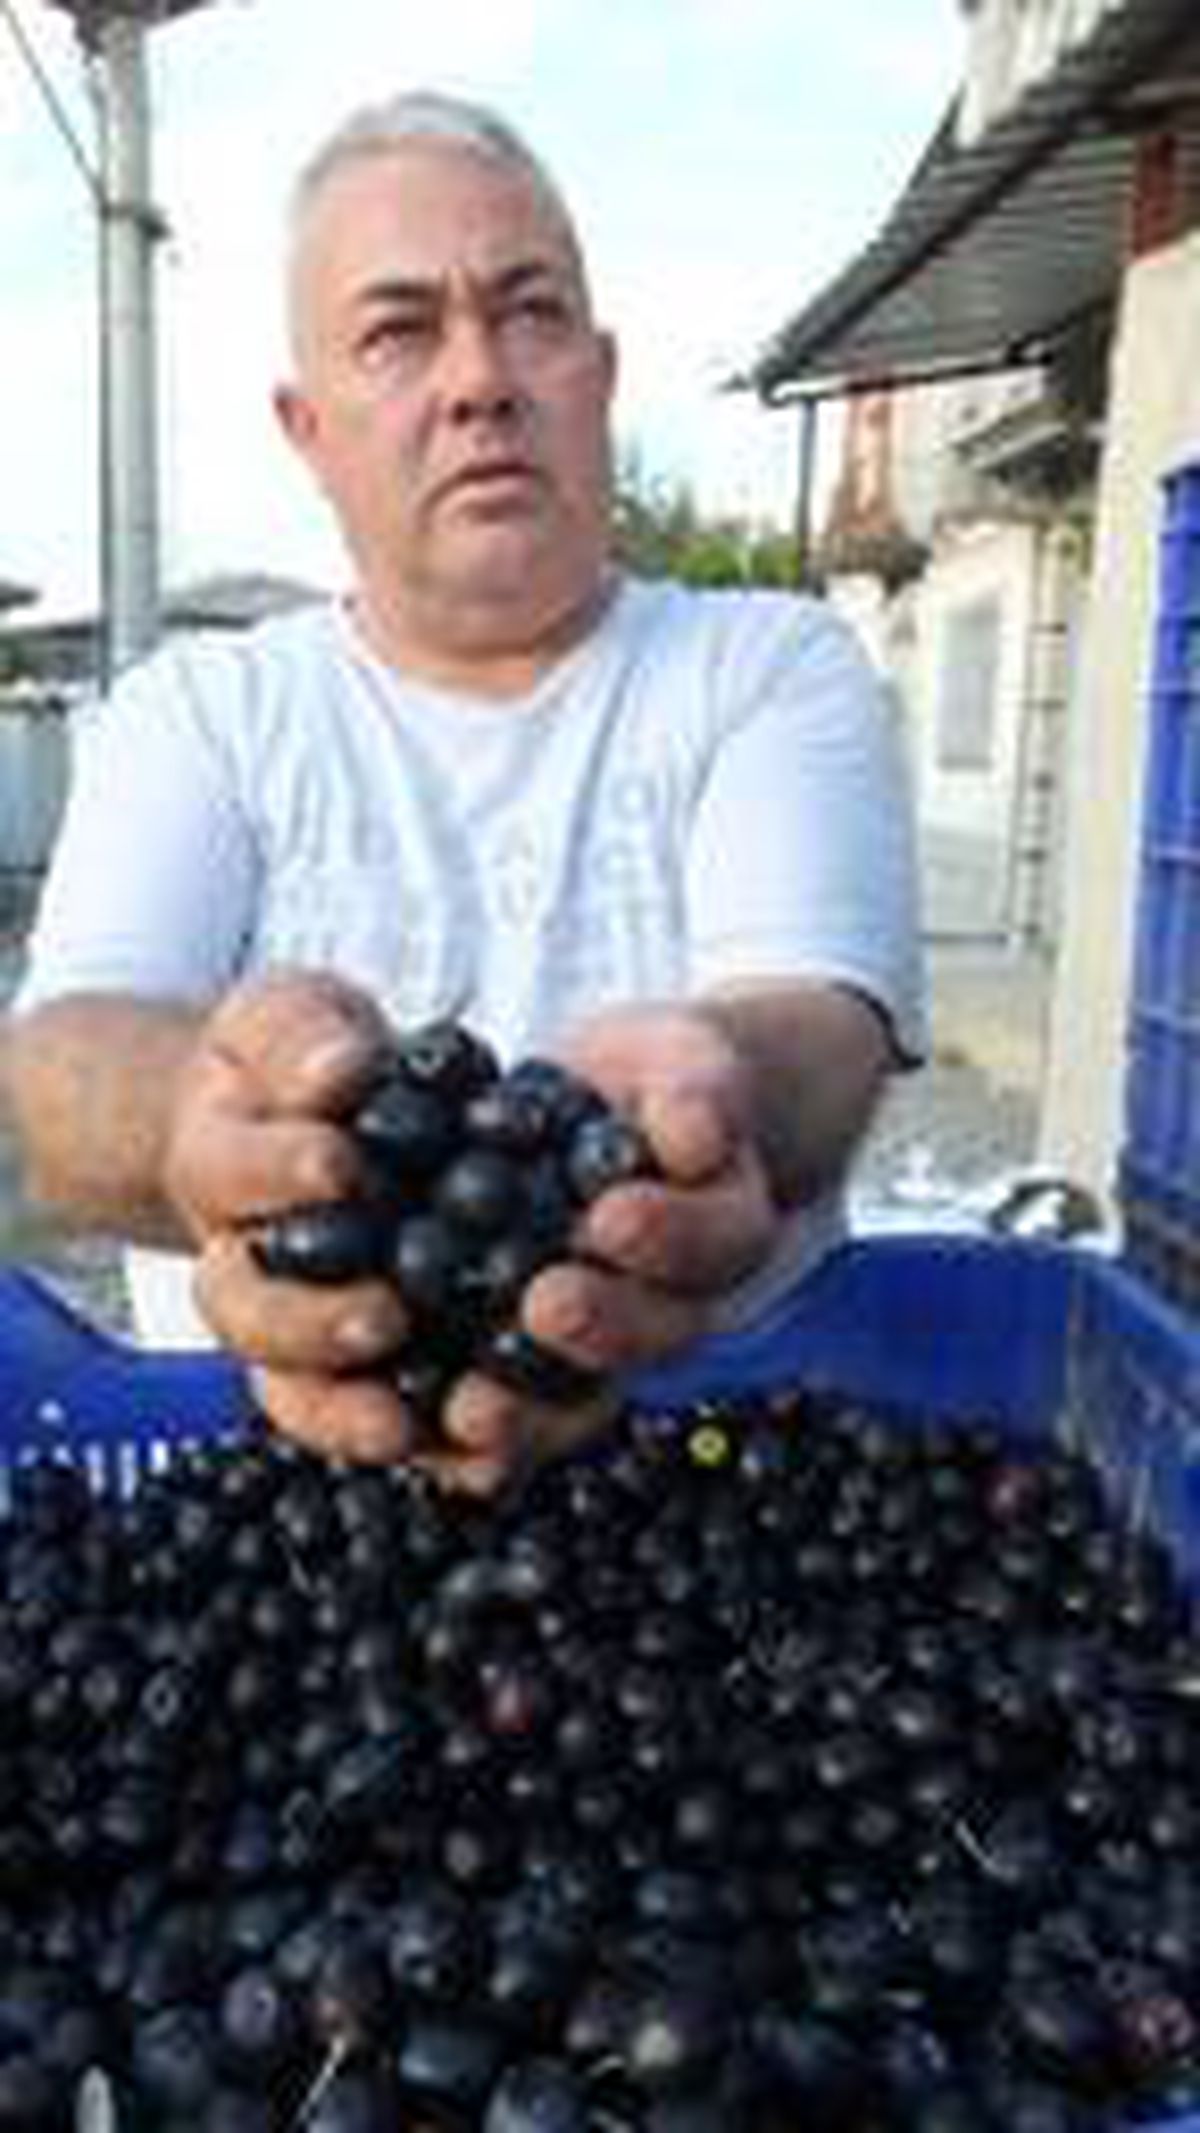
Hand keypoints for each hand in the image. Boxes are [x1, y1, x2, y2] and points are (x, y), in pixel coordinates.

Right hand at [163, 970, 416, 1462]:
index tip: (342, 1162)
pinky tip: (463, 1449)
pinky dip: (400, 1442)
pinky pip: (356, 1420)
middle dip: (311, 1320)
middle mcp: (240, 1260)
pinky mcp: (347, 1367)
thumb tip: (341, 1072)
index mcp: (216, 1162)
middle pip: (245, 1311)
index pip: (231, 1171)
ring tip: (404, 1420)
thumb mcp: (292, 1015)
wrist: (299, 1114)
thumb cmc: (300, 1058)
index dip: (280, 1172)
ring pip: (288, 1388)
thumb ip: (306, 1037)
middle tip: (384, 1315)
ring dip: (343, 1411)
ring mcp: (286, 1326)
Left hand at [426, 1002, 780, 1490]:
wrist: (621, 1111)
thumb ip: (700, 1096)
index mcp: (725, 1229)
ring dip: (528, 1413)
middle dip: (599, 1328)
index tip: (609, 1218)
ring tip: (467, 1409)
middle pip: (651, 1335)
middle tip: (544, 1306)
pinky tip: (414, 1435)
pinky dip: (469, 1438)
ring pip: (580, 1396)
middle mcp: (672, 1303)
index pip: (710, 1242)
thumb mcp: (688, 1066)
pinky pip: (512, 1411)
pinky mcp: (528, 1353)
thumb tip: (697, 1132)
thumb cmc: (663, 1081)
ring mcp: (603, 1339)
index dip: (666, 1237)